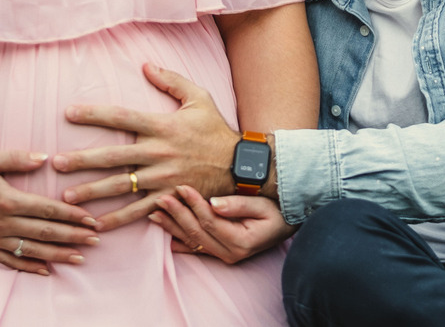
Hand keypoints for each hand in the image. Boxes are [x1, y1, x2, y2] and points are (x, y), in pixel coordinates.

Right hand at [0, 150, 100, 273]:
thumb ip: (17, 158)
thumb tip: (46, 158)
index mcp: (6, 198)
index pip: (47, 209)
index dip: (72, 215)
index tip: (92, 219)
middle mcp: (1, 222)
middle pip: (45, 232)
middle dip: (73, 237)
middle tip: (97, 240)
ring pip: (31, 250)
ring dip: (58, 255)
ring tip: (80, 258)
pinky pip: (9, 261)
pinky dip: (29, 267)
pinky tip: (46, 271)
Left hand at [53, 63, 240, 230]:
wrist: (239, 165)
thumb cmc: (216, 129)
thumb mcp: (199, 98)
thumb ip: (171, 80)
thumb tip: (145, 65)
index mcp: (162, 126)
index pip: (122, 117)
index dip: (94, 114)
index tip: (69, 113)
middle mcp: (159, 152)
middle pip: (114, 157)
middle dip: (82, 160)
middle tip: (56, 163)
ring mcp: (163, 178)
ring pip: (121, 187)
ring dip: (92, 192)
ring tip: (67, 196)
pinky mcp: (169, 197)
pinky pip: (139, 211)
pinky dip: (118, 219)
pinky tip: (96, 223)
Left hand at [150, 185, 295, 263]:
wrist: (290, 225)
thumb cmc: (280, 211)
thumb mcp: (264, 205)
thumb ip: (239, 205)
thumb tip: (214, 203)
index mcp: (241, 241)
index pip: (210, 221)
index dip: (194, 204)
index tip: (181, 187)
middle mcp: (231, 254)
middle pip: (197, 232)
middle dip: (177, 214)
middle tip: (160, 198)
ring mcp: (226, 256)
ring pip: (193, 241)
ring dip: (173, 227)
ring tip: (154, 213)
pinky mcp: (222, 254)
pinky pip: (198, 249)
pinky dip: (181, 242)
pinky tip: (167, 237)